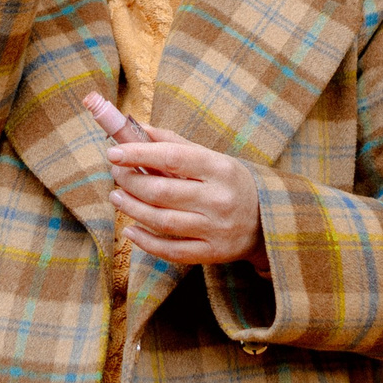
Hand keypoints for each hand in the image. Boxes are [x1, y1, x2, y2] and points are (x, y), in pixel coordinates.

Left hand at [103, 118, 268, 274]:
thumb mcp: (212, 158)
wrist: (269, 221)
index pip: (173, 157)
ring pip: (163, 221)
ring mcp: (216, 229)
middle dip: (131, 181)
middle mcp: (219, 199)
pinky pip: (172, 251)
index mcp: (220, 168)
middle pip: (163, 191)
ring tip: (116, 196)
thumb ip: (175, 144)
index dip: (139, 154)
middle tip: (115, 173)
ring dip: (132, 209)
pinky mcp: (213, 253)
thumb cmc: (231, 183)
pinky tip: (130, 230)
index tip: (114, 152)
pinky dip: (146, 242)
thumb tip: (138, 129)